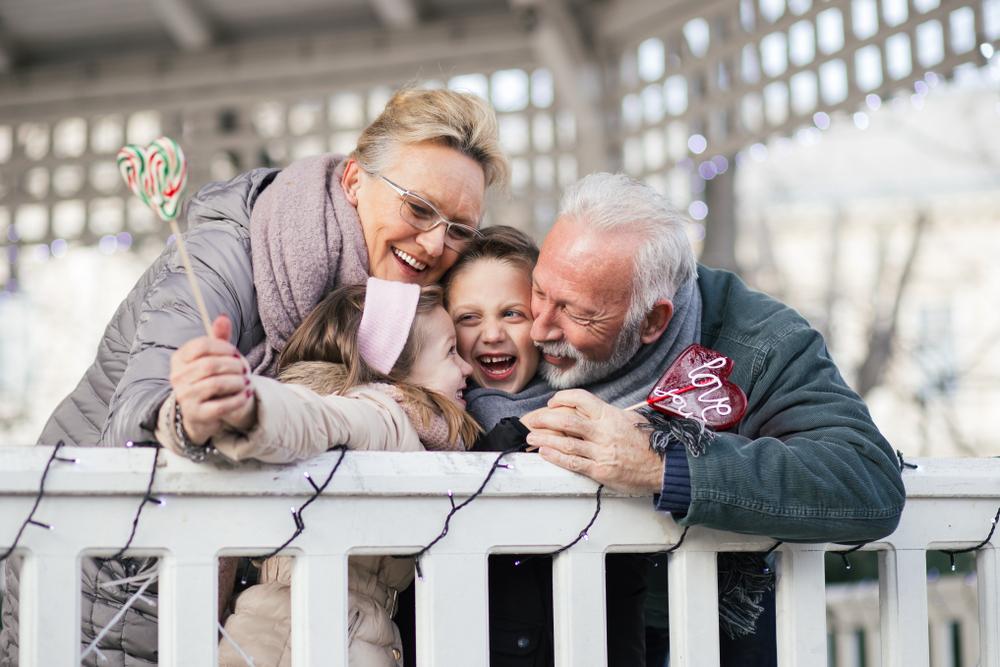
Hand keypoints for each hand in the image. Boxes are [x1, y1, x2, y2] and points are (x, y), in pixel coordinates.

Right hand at [169, 315, 252, 443]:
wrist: (201, 412)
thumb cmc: (209, 378)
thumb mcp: (212, 357)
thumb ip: (218, 338)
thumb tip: (223, 317)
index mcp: (179, 358)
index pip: (201, 345)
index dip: (223, 347)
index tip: (236, 353)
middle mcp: (177, 377)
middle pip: (210, 365)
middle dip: (234, 366)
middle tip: (245, 370)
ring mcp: (184, 397)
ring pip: (216, 384)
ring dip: (237, 382)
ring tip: (246, 382)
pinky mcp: (196, 414)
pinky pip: (220, 406)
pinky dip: (237, 399)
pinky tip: (245, 395)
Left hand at [521, 389, 662, 494]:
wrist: (665, 466)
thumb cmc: (649, 442)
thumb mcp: (631, 418)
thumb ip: (609, 414)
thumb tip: (589, 410)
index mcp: (610, 415)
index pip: (580, 399)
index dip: (562, 398)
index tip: (552, 402)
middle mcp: (603, 431)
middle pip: (566, 420)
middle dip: (544, 418)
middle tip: (532, 419)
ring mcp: (601, 451)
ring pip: (565, 442)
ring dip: (544, 439)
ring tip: (531, 437)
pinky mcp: (601, 470)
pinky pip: (573, 462)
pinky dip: (556, 457)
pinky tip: (545, 453)